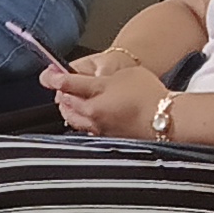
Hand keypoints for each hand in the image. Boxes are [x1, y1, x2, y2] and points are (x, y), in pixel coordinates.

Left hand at [47, 50, 168, 136]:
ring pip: (72, 119)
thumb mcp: (121, 75)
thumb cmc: (149, 95)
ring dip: (69, 108)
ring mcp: (98, 129)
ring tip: (73, 99)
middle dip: (61, 93)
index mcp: (95, 97)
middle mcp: (93, 115)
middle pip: (65, 103)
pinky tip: (87, 115)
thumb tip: (79, 79)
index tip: (46, 74)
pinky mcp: (106, 138)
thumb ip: (97, 77)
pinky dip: (80, 121)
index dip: (53, 77)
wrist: (168, 119)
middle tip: (61, 84)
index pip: (65, 84)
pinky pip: (85, 129)